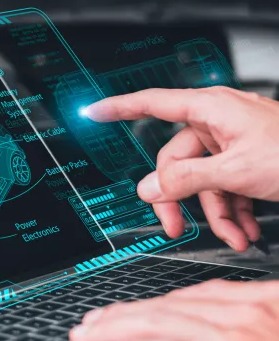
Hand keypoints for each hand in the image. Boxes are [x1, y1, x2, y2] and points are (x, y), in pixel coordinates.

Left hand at [69, 280, 278, 340]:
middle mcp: (247, 312)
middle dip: (123, 315)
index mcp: (262, 303)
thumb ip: (248, 337)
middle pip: (168, 306)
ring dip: (114, 332)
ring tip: (86, 339)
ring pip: (158, 324)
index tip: (123, 312)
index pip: (192, 297)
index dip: (152, 305)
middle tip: (92, 324)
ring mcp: (237, 335)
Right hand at [85, 87, 278, 249]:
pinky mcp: (248, 159)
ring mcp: (233, 141)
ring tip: (235, 237)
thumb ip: (187, 180)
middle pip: (176, 160)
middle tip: (177, 228)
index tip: (93, 112)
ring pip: (204, 180)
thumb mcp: (237, 172)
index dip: (119, 108)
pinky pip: (226, 185)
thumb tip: (149, 188)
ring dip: (216, 213)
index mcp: (210, 110)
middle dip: (181, 199)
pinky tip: (247, 230)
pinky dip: (235, 210)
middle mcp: (217, 122)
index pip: (152, 103)